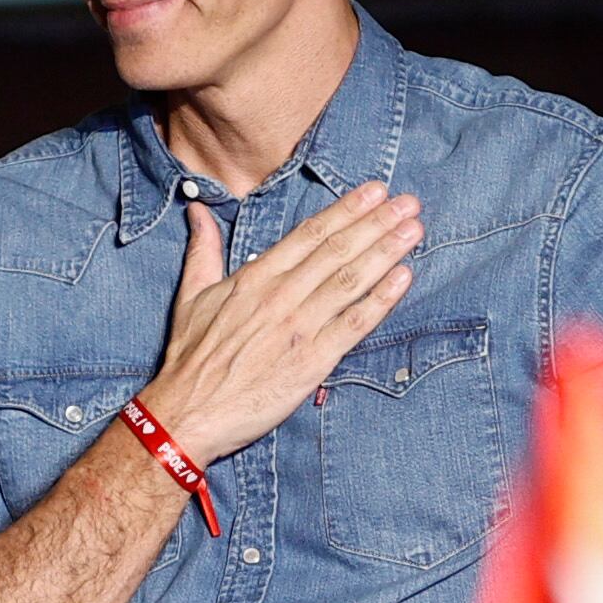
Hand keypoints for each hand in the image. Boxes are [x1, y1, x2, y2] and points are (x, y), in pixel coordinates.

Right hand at [138, 180, 421, 461]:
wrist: (187, 412)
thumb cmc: (189, 358)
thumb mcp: (191, 295)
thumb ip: (202, 250)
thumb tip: (198, 212)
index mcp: (255, 278)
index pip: (309, 235)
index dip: (346, 209)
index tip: (374, 191)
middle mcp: (281, 296)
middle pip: (337, 250)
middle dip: (377, 223)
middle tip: (409, 202)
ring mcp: (298, 328)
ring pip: (350, 280)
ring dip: (386, 252)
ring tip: (414, 228)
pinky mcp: (311, 362)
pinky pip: (353, 324)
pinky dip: (381, 300)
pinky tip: (404, 278)